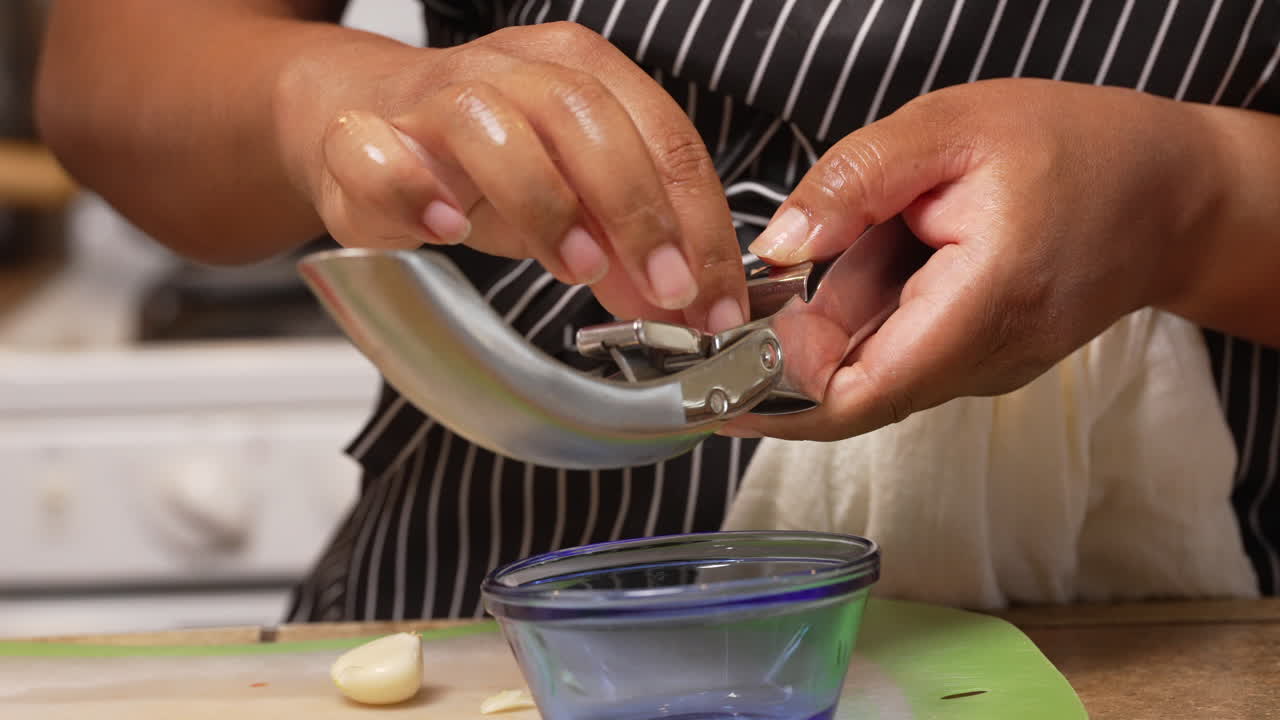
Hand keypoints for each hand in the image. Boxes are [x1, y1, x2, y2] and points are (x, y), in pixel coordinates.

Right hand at [274, 22, 745, 331]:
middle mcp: (509, 69)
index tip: (713, 299)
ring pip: (489, 122)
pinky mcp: (358, 134)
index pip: (661, 134)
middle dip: (637, 209)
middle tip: (665, 288)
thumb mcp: (575, 205)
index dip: (698, 221)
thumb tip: (685, 303)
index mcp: (579, 72)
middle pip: (584, 114)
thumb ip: (628, 247)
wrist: (364, 125)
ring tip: (578, 267)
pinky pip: (374, 148)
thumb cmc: (480, 162)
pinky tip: (444, 228)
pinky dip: (410, 186)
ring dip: (544, 199)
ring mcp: (431, 96)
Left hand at [724, 78, 1219, 440]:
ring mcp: (983, 369)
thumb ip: (855, 181)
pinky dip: (864, 317)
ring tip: (848, 243)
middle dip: (787, 348)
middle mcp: (984, 359)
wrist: (1168, 192)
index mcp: (983, 305)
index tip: (713, 379)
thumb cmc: (1077, 149)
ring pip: (872, 371)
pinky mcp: (979, 361)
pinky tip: (875, 255)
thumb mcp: (952, 129)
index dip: (775, 399)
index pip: (860, 394)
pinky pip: (900, 354)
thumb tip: (777, 245)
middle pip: (852, 388)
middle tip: (747, 289)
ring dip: (830, 323)